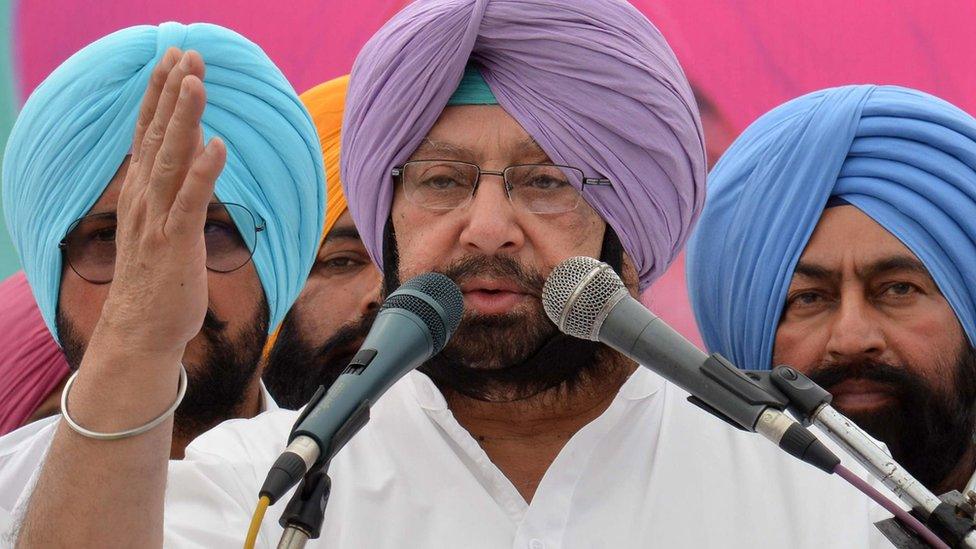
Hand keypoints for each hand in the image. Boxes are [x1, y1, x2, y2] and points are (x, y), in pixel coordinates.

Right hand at [95, 48, 226, 357]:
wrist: (140, 331)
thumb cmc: (158, 278)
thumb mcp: (165, 225)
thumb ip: (177, 188)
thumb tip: (195, 153)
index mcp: (143, 193)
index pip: (150, 132)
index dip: (162, 95)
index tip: (175, 59)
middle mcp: (145, 199)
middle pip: (157, 135)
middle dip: (172, 92)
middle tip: (185, 52)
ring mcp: (158, 221)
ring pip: (169, 160)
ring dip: (184, 120)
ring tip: (196, 82)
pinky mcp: (175, 244)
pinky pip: (189, 203)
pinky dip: (202, 173)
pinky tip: (216, 145)